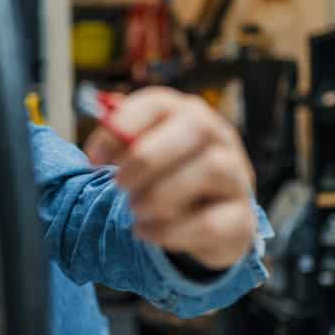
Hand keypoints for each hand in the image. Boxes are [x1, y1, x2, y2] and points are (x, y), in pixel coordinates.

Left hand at [84, 87, 256, 269]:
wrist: (209, 221)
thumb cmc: (168, 179)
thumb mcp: (143, 157)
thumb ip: (121, 147)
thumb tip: (95, 153)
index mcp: (187, 114)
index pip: (159, 103)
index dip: (122, 127)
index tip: (93, 159)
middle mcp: (219, 137)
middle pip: (196, 126)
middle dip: (147, 158)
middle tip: (118, 185)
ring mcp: (236, 176)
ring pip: (211, 169)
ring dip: (161, 194)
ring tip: (136, 209)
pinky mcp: (240, 218)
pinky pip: (211, 222)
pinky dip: (169, 231)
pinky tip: (145, 231)